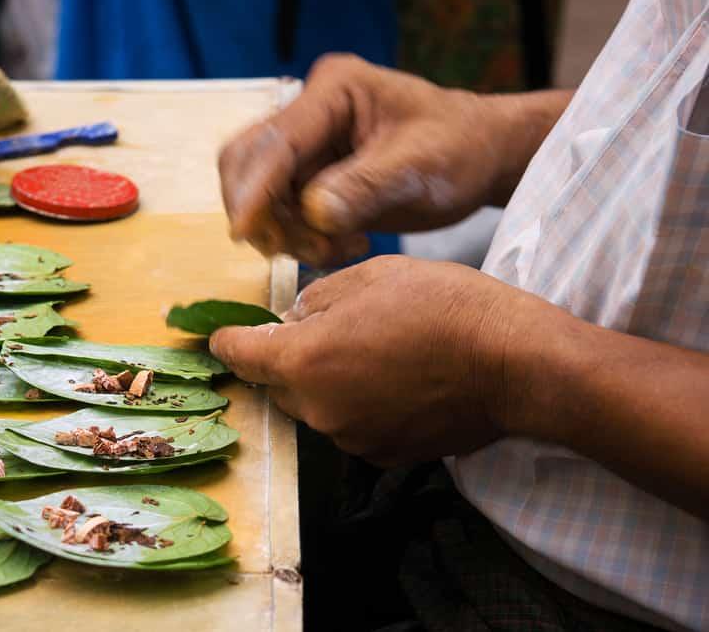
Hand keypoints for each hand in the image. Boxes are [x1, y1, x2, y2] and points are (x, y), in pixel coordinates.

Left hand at [209, 255, 550, 464]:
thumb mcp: (369, 276)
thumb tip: (293, 320)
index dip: (227, 341)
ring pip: (317, 406)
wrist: (512, 362)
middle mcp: (319, 409)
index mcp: (305, 361)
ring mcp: (351, 438)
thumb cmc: (443, 306)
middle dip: (289, 358)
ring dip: (327, 382)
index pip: (241, 355)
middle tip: (327, 328)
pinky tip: (396, 379)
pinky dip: (359, 404)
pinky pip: (351, 425)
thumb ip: (315, 300)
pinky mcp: (383, 455)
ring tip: (374, 350)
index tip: (219, 337)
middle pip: (279, 385)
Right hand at [218, 53, 570, 265]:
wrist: (479, 158)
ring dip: (288, 234)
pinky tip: (345, 245)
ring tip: (342, 247)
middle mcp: (309, 114)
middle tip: (310, 246)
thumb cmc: (460, 147)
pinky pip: (281, 216)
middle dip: (264, 213)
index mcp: (334, 90)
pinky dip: (302, 240)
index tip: (244, 231)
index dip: (256, 188)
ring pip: (261, 197)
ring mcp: (306, 148)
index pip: (278, 140)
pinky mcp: (308, 179)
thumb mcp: (421, 165)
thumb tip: (313, 213)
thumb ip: (365, 186)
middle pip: (247, 163)